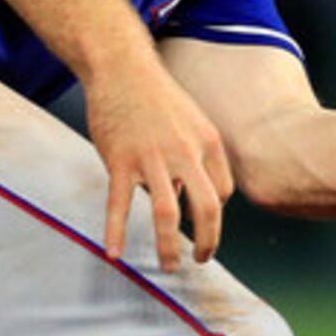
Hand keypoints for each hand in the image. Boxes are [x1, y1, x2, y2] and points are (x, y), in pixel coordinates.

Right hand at [82, 58, 233, 266]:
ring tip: (170, 266)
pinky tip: (114, 254)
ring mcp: (151, 158)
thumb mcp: (191, 119)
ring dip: (169, 247)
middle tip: (201, 259)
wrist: (120, 68)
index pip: (222, 191)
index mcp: (208, 142)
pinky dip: (116, 232)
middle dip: (208, 241)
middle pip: (207, 208)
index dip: (213, 213)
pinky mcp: (120, 161)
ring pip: (166, 213)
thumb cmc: (154, 95)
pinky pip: (119, 204)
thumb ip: (196, 154)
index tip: (200, 223)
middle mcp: (185, 152)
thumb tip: (187, 190)